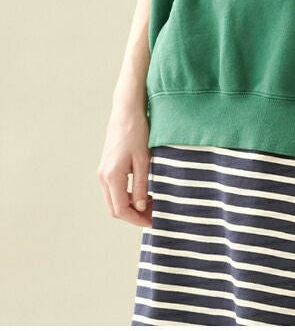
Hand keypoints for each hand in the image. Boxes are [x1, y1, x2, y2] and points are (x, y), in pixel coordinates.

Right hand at [97, 103, 152, 227]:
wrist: (126, 111)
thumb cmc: (137, 132)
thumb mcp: (143, 160)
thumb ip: (141, 185)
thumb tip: (140, 208)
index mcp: (112, 176)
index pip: (121, 210)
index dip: (136, 219)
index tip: (152, 221)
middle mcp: (103, 176)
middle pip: (115, 208)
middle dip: (133, 215)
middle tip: (153, 215)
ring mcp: (103, 172)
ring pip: (114, 199)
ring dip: (130, 205)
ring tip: (151, 202)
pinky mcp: (107, 167)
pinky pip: (114, 189)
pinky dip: (126, 195)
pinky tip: (142, 191)